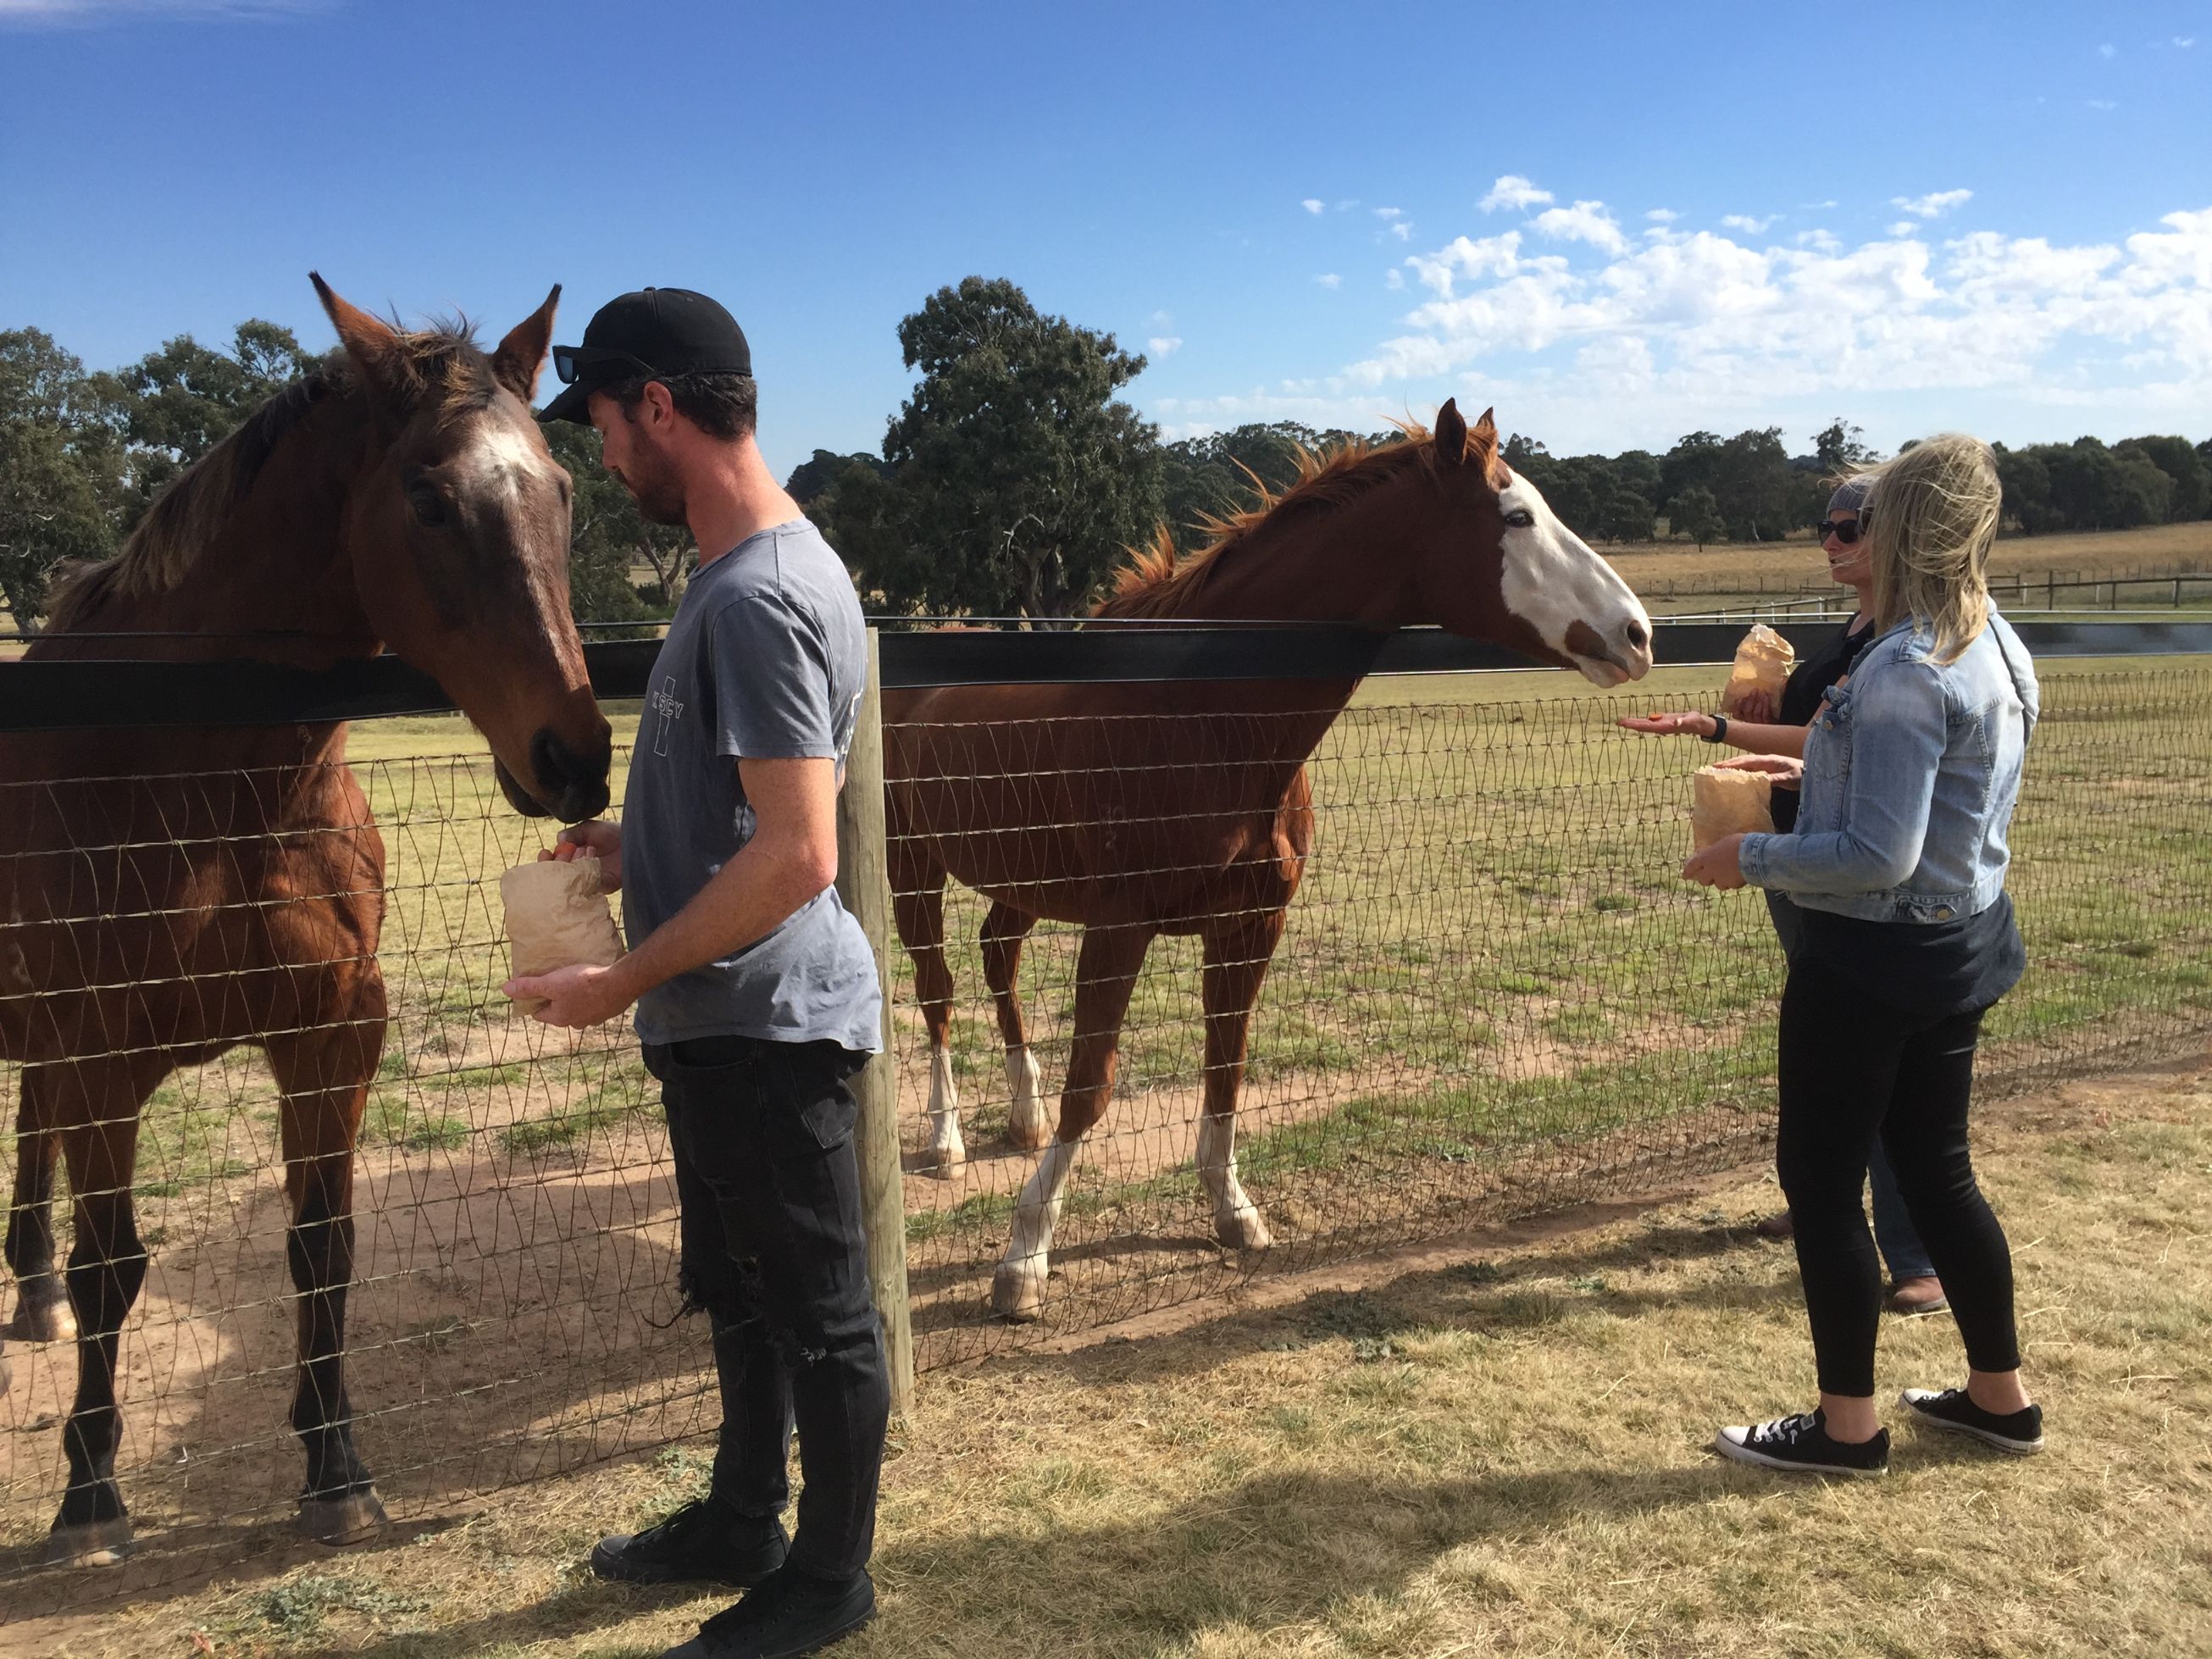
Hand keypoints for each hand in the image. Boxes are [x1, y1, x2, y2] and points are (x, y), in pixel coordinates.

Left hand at [502, 961, 633, 1028]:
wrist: (621, 983)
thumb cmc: (584, 982)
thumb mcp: (552, 982)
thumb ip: (529, 987)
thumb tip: (505, 989)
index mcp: (559, 1018)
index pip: (539, 1013)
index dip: (535, 999)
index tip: (538, 986)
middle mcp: (575, 1023)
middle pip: (558, 1012)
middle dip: (556, 999)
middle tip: (559, 981)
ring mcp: (593, 1019)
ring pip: (577, 1009)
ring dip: (575, 999)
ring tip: (578, 982)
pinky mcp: (608, 1012)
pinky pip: (594, 1006)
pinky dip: (592, 998)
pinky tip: (595, 986)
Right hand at [541, 818, 621, 891]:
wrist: (635, 838)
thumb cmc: (611, 833)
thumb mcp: (589, 829)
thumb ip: (573, 833)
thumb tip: (559, 840)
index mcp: (570, 859)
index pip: (552, 865)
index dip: (545, 862)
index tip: (545, 853)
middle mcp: (577, 873)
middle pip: (558, 878)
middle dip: (557, 865)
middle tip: (563, 854)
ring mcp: (590, 881)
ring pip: (574, 882)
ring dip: (574, 867)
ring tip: (584, 850)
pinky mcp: (605, 886)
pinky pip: (592, 885)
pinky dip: (589, 874)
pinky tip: (592, 859)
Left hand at [1616, 710, 1716, 737]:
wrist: (1698, 724)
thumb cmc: (1695, 721)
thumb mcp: (1691, 719)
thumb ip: (1684, 721)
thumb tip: (1677, 722)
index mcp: (1665, 727)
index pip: (1647, 726)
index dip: (1635, 725)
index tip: (1626, 724)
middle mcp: (1660, 727)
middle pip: (1642, 726)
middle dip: (1631, 724)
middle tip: (1618, 722)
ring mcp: (1661, 725)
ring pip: (1644, 724)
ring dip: (1633, 723)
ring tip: (1622, 721)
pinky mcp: (1662, 722)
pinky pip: (1648, 722)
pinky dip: (1640, 721)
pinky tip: (1633, 721)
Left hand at [1682, 832, 1748, 888]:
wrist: (1752, 854)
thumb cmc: (1738, 844)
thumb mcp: (1724, 844)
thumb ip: (1716, 852)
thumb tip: (1716, 854)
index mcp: (1706, 858)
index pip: (1692, 866)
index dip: (1688, 871)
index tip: (1684, 876)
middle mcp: (1710, 870)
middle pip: (1703, 880)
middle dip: (1707, 879)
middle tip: (1711, 877)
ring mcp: (1721, 879)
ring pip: (1719, 885)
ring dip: (1723, 881)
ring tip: (1732, 873)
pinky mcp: (1732, 884)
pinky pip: (1732, 885)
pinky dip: (1735, 882)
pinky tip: (1741, 874)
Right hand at [1712, 753, 1803, 789]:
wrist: (1812, 772)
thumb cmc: (1802, 774)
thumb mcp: (1790, 778)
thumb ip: (1776, 778)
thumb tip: (1761, 780)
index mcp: (1769, 760)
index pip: (1747, 761)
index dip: (1733, 764)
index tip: (1720, 767)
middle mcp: (1765, 760)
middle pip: (1743, 760)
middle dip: (1727, 763)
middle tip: (1712, 768)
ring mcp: (1765, 765)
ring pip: (1745, 764)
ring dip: (1731, 766)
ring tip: (1717, 771)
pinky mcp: (1767, 770)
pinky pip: (1750, 770)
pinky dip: (1739, 771)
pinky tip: (1733, 777)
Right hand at [1732, 689, 1775, 722]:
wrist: (1775, 727)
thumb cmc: (1765, 715)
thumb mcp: (1755, 711)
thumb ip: (1751, 704)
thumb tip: (1750, 691)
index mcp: (1745, 718)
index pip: (1736, 714)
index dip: (1736, 706)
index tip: (1740, 697)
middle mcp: (1750, 722)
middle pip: (1747, 711)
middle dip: (1750, 699)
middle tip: (1754, 690)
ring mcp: (1758, 723)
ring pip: (1756, 712)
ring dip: (1759, 701)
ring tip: (1762, 693)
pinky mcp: (1767, 723)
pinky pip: (1765, 714)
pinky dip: (1766, 705)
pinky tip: (1767, 698)